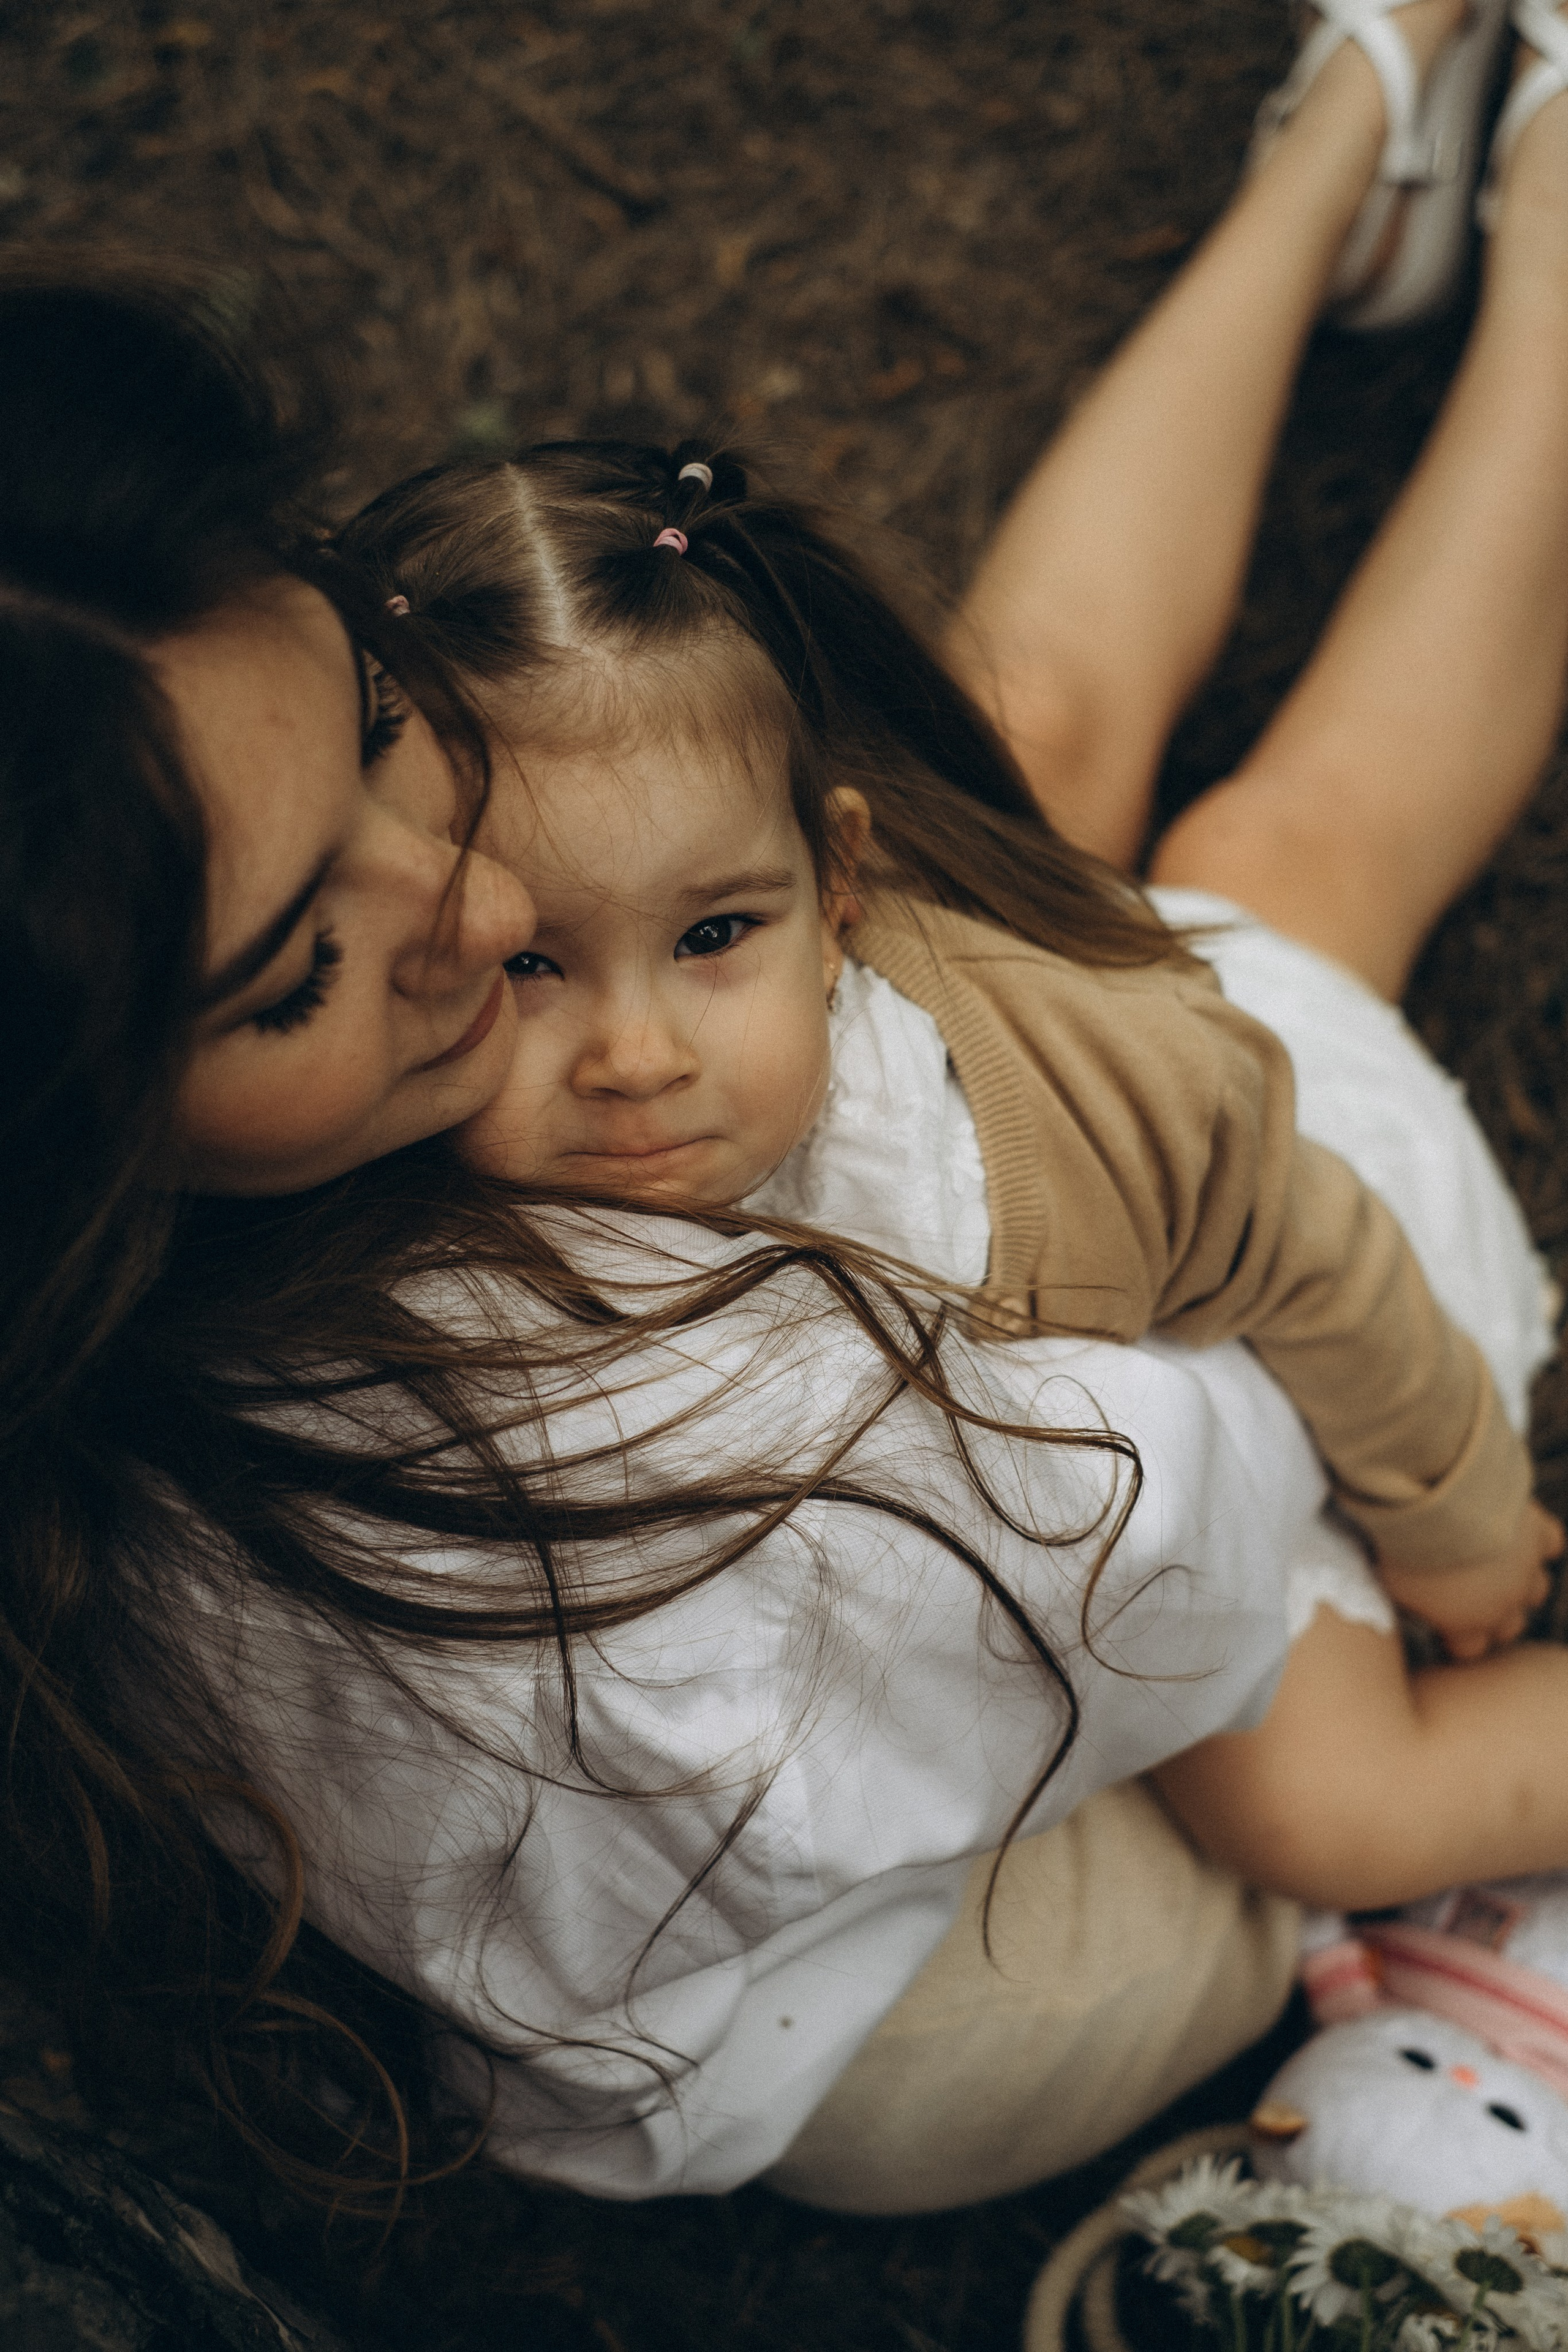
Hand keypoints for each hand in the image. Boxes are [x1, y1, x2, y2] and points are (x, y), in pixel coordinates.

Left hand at [1380, 1500, 1564, 1660]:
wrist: (1434, 1498)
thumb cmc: (1403, 1545)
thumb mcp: (1391, 1584)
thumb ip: (1410, 1603)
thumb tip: (1408, 1606)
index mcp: (1466, 1624)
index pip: (1470, 1649)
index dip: (1455, 1636)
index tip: (1441, 1623)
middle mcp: (1504, 1604)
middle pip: (1509, 1626)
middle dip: (1492, 1615)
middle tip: (1468, 1594)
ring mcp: (1526, 1569)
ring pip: (1536, 1590)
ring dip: (1518, 1581)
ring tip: (1493, 1564)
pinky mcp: (1539, 1532)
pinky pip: (1549, 1544)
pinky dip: (1536, 1540)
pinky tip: (1517, 1532)